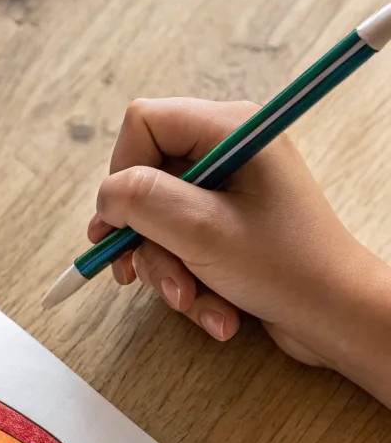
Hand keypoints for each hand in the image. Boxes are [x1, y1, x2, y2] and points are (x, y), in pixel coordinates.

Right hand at [89, 97, 390, 405]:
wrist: (337, 319)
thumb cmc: (287, 269)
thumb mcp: (201, 232)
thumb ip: (140, 201)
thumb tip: (105, 198)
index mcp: (230, 128)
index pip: (142, 123)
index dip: (121, 172)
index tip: (119, 224)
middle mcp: (229, 150)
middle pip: (146, 178)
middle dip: (146, 239)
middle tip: (142, 277)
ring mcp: (230, 189)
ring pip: (159, 221)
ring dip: (169, 270)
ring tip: (194, 302)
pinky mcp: (230, 225)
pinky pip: (182, 245)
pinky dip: (190, 280)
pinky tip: (216, 311)